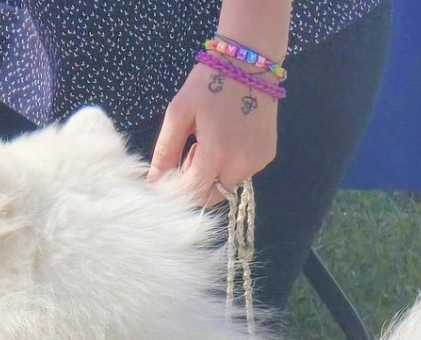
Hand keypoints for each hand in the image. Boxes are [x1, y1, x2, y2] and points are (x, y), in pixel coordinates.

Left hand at [148, 62, 278, 205]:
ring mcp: (256, 162)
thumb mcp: (179, 112)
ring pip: (227, 185)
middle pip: (212, 197)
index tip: (167, 179)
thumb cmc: (209, 82)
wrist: (249, 61)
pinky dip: (231, 165)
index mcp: (215, 155)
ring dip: (214, 174)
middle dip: (196, 184)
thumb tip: (153, 181)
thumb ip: (165, 151)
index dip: (176, 191)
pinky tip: (229, 139)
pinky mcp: (267, 156)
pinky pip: (243, 173)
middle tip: (191, 153)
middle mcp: (240, 165)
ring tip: (211, 142)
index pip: (192, 193)